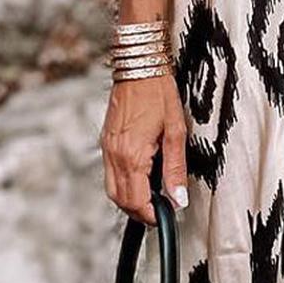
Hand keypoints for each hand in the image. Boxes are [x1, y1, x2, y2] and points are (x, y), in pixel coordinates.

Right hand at [100, 73, 189, 221]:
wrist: (138, 65)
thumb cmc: (159, 93)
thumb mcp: (176, 132)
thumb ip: (176, 169)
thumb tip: (177, 199)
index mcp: (132, 155)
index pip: (136, 201)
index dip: (151, 215)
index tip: (165, 216)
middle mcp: (114, 155)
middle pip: (121, 200)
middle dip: (139, 212)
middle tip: (160, 210)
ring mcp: (107, 148)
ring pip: (112, 190)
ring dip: (130, 200)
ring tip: (152, 197)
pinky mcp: (106, 142)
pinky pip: (110, 174)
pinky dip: (123, 184)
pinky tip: (141, 178)